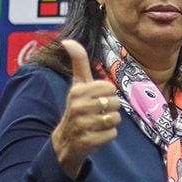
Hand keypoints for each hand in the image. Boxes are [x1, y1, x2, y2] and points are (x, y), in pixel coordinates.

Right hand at [50, 40, 119, 178]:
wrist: (66, 141)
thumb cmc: (77, 108)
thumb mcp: (77, 85)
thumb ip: (78, 62)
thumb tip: (68, 40)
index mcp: (78, 91)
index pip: (110, 88)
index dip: (107, 94)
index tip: (95, 99)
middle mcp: (79, 107)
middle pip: (116, 103)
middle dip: (110, 109)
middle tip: (95, 113)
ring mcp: (84, 125)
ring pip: (116, 118)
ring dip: (110, 122)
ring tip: (96, 123)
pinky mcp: (90, 141)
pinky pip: (113, 134)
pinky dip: (108, 135)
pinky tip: (95, 135)